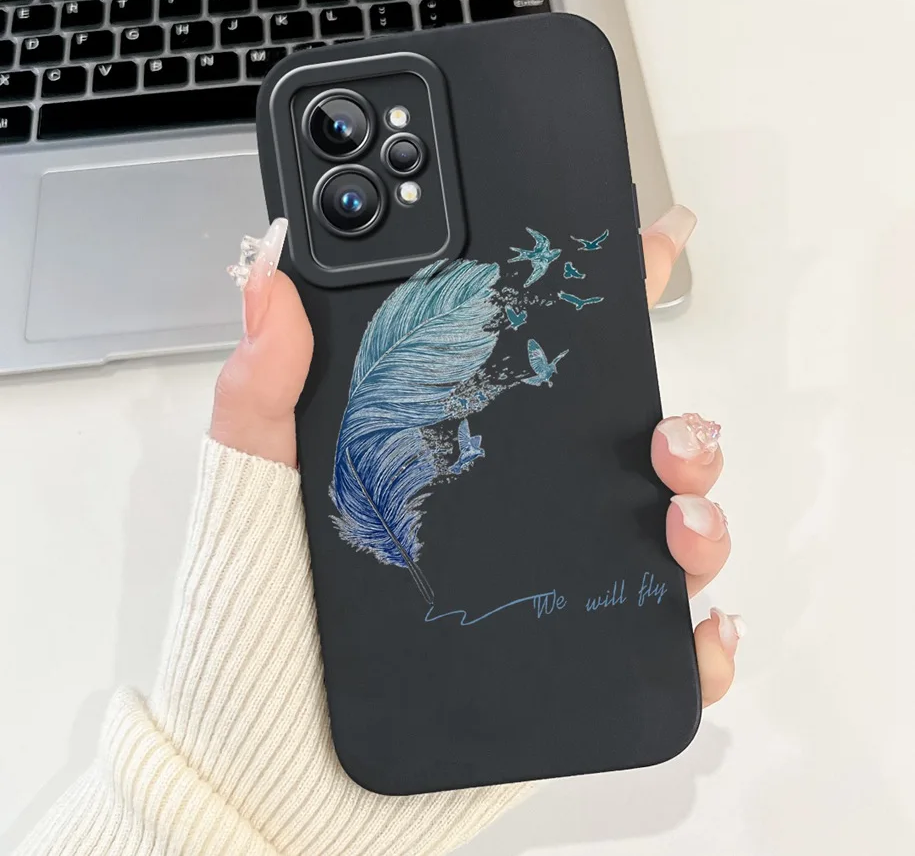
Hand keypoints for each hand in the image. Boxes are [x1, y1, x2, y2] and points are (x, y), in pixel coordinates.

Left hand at [211, 206, 740, 705]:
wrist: (276, 763)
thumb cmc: (259, 623)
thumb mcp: (256, 485)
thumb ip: (264, 382)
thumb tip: (268, 271)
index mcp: (461, 453)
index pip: (547, 366)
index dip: (604, 303)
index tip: (648, 249)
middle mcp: (518, 514)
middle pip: (632, 449)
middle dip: (682, 427)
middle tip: (669, 436)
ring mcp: (552, 589)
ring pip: (667, 538)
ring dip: (705, 518)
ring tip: (681, 524)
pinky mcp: (573, 666)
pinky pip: (663, 649)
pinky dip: (701, 637)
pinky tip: (696, 623)